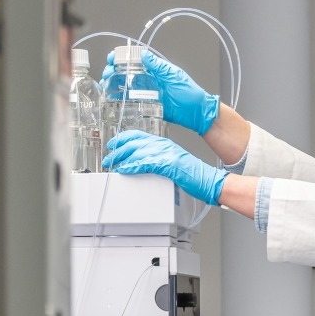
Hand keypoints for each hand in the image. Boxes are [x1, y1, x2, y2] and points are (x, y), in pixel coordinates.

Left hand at [102, 131, 227, 204]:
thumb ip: (157, 159)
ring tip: (111, 165)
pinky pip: (145, 163)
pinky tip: (124, 169)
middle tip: (108, 157)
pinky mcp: (167, 164)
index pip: (138, 135)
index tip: (113, 144)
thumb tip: (140, 163)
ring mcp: (165, 153)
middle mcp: (163, 145)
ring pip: (136, 152)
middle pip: (134, 142)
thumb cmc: (191, 174)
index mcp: (163, 143)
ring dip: (121, 159)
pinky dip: (132, 166)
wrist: (207, 179)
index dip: (123, 139)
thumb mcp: (171, 162)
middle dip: (118, 150)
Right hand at [103, 48, 219, 134]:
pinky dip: (121, 98)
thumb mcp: (174, 76)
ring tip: (107, 82)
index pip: (136, 59)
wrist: (196, 113)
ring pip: (126, 85)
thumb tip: (145, 55)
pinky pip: (131, 100)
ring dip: (114, 82)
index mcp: (156, 70)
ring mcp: (147, 92)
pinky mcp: (147, 105)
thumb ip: (158, 66)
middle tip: (107, 72)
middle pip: (127, 72)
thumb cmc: (189, 93)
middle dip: (114, 70)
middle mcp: (150, 80)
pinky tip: (113, 97)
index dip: (122, 57)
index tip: (112, 57)